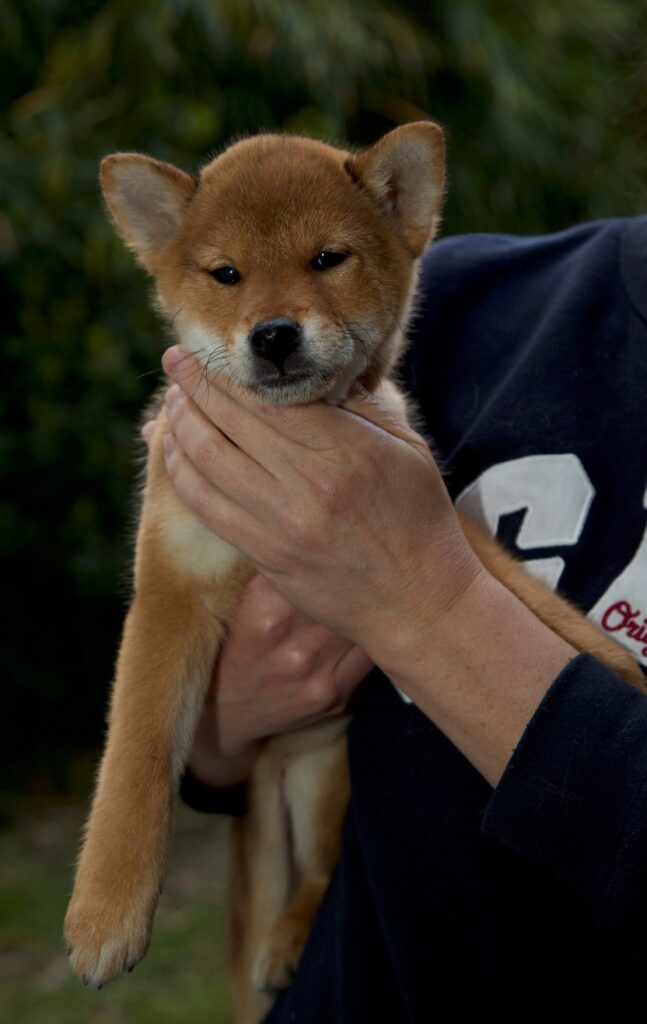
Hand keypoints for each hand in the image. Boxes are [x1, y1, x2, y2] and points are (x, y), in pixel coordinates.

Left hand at [160, 344, 575, 788]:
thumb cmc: (419, 519)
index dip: (224, 373)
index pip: (265, 397)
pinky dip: (183, 474)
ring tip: (174, 404)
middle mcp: (306, 482)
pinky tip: (176, 453)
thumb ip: (360, 406)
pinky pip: (207, 507)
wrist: (418, 602)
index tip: (201, 353)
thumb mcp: (407, 449)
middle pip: (229, 421)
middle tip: (176, 364)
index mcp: (343, 447)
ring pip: (207, 461)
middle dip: (194, 387)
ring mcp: (281, 522)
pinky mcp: (266, 555)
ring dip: (182, 426)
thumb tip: (313, 374)